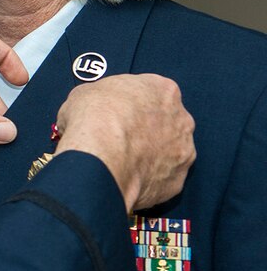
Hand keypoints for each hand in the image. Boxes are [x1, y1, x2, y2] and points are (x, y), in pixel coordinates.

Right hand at [54, 74, 195, 211]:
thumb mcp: (86, 92)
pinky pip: (162, 178)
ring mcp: (183, 152)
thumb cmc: (94, 118)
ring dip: (150, 154)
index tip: (117, 110)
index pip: (152, 92)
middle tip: (121, 135)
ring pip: (168, 151)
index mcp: (163, 90)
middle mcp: (182, 119)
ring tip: (121, 159)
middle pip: (166, 121)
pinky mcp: (176, 181)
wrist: (100, 158)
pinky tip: (126, 176)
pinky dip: (147, 178)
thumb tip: (93, 110)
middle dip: (147, 128)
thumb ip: (102, 98)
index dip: (132, 102)